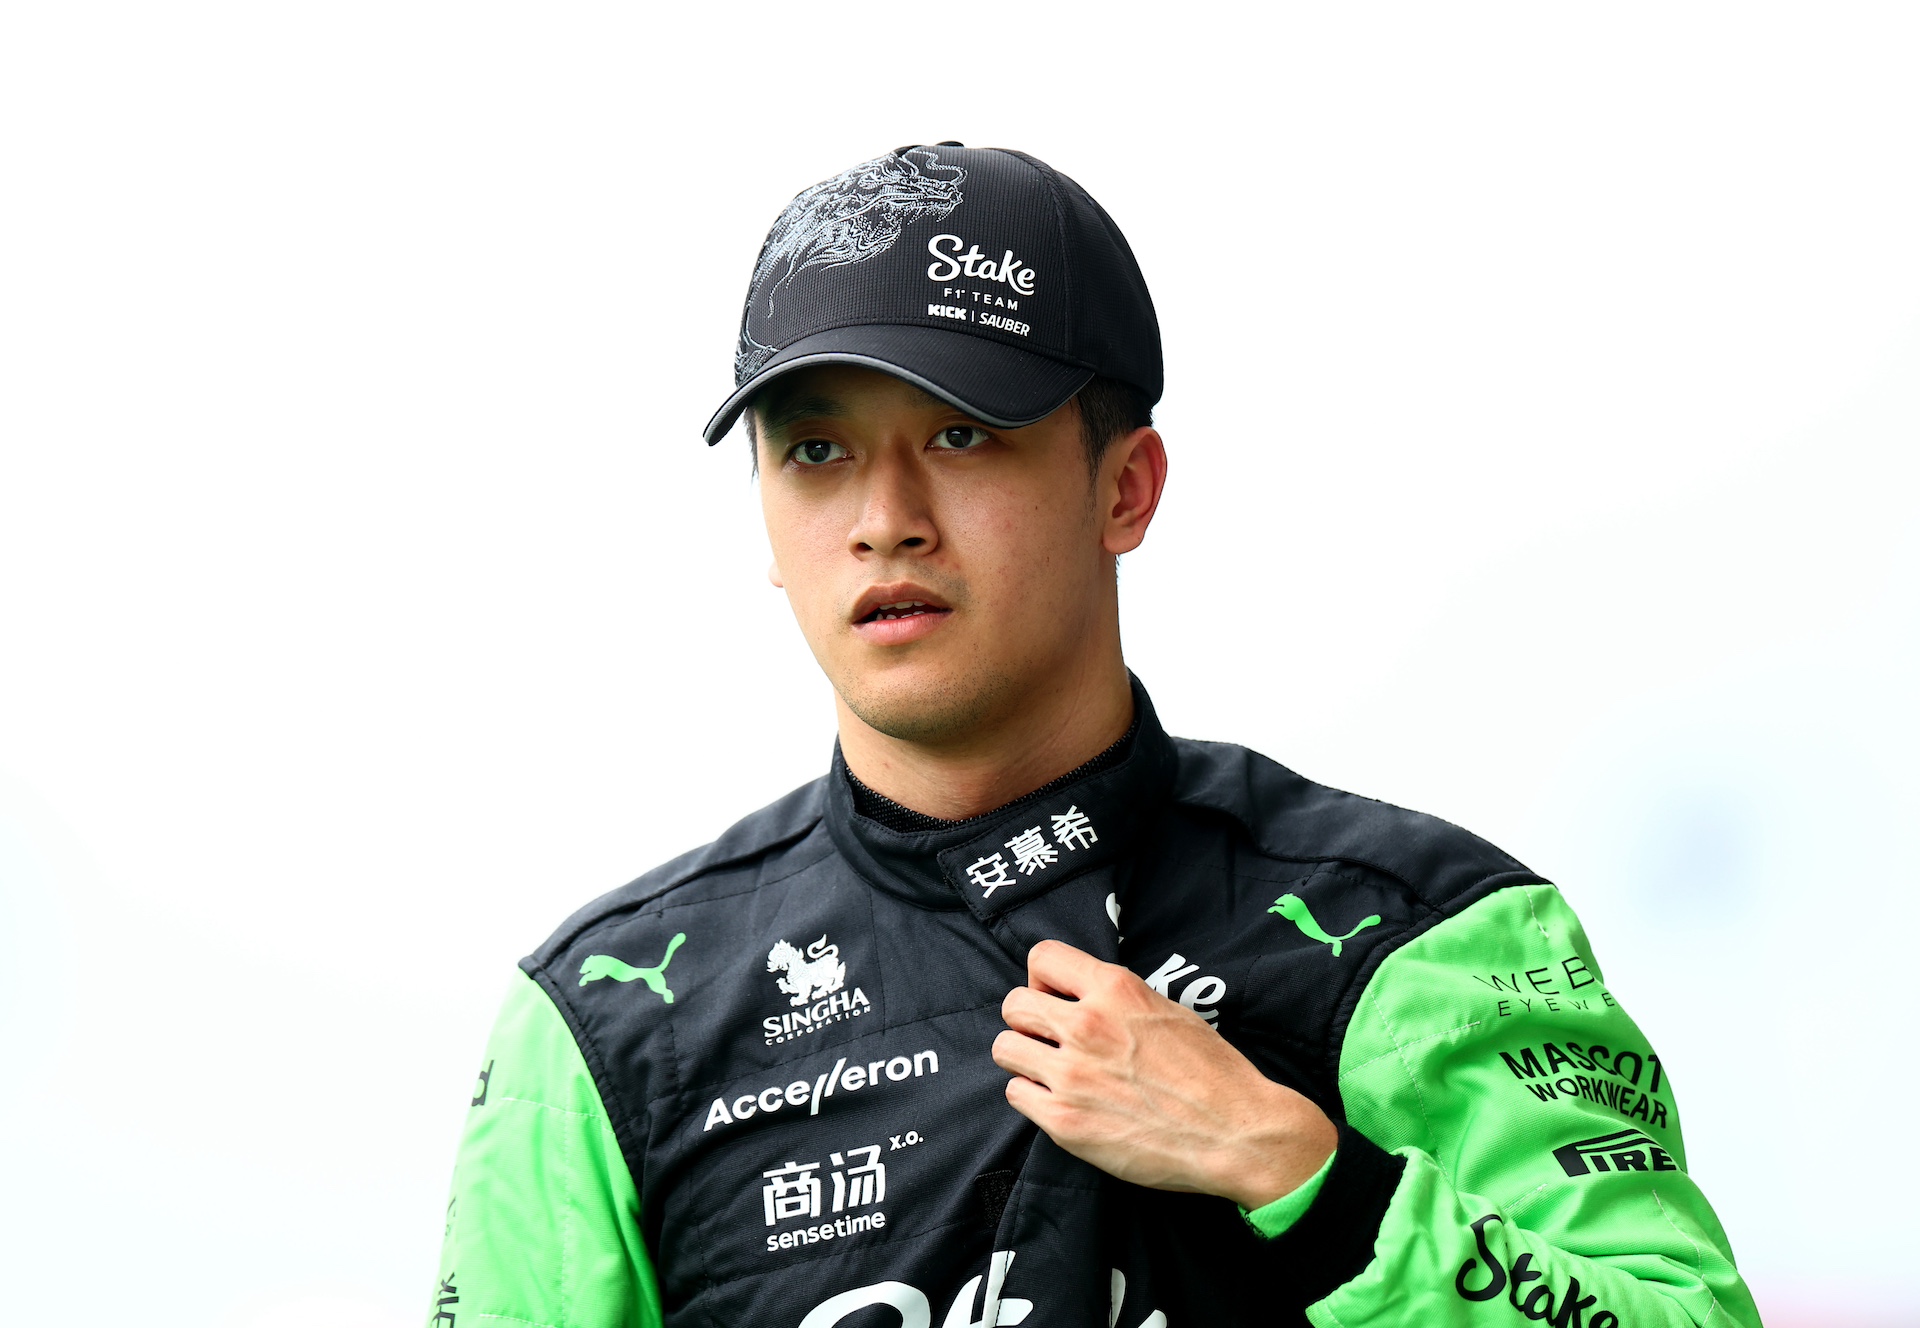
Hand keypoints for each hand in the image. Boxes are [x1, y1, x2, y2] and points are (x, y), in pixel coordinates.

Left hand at [991, 939, 1336, 1210]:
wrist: (1236, 1133)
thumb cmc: (1213, 1073)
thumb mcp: (1169, 1010)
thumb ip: (1119, 998)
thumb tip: (1083, 996)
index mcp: (1115, 990)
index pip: (1042, 957)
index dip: (1043, 978)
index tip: (1056, 996)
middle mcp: (1086, 1025)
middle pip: (1014, 1003)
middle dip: (1028, 1019)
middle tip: (1051, 1039)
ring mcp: (1071, 1074)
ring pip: (1005, 1047)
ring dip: (1025, 1058)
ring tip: (1052, 1071)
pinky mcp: (1064, 1120)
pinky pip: (1016, 1094)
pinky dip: (1033, 1097)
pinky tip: (1061, 1101)